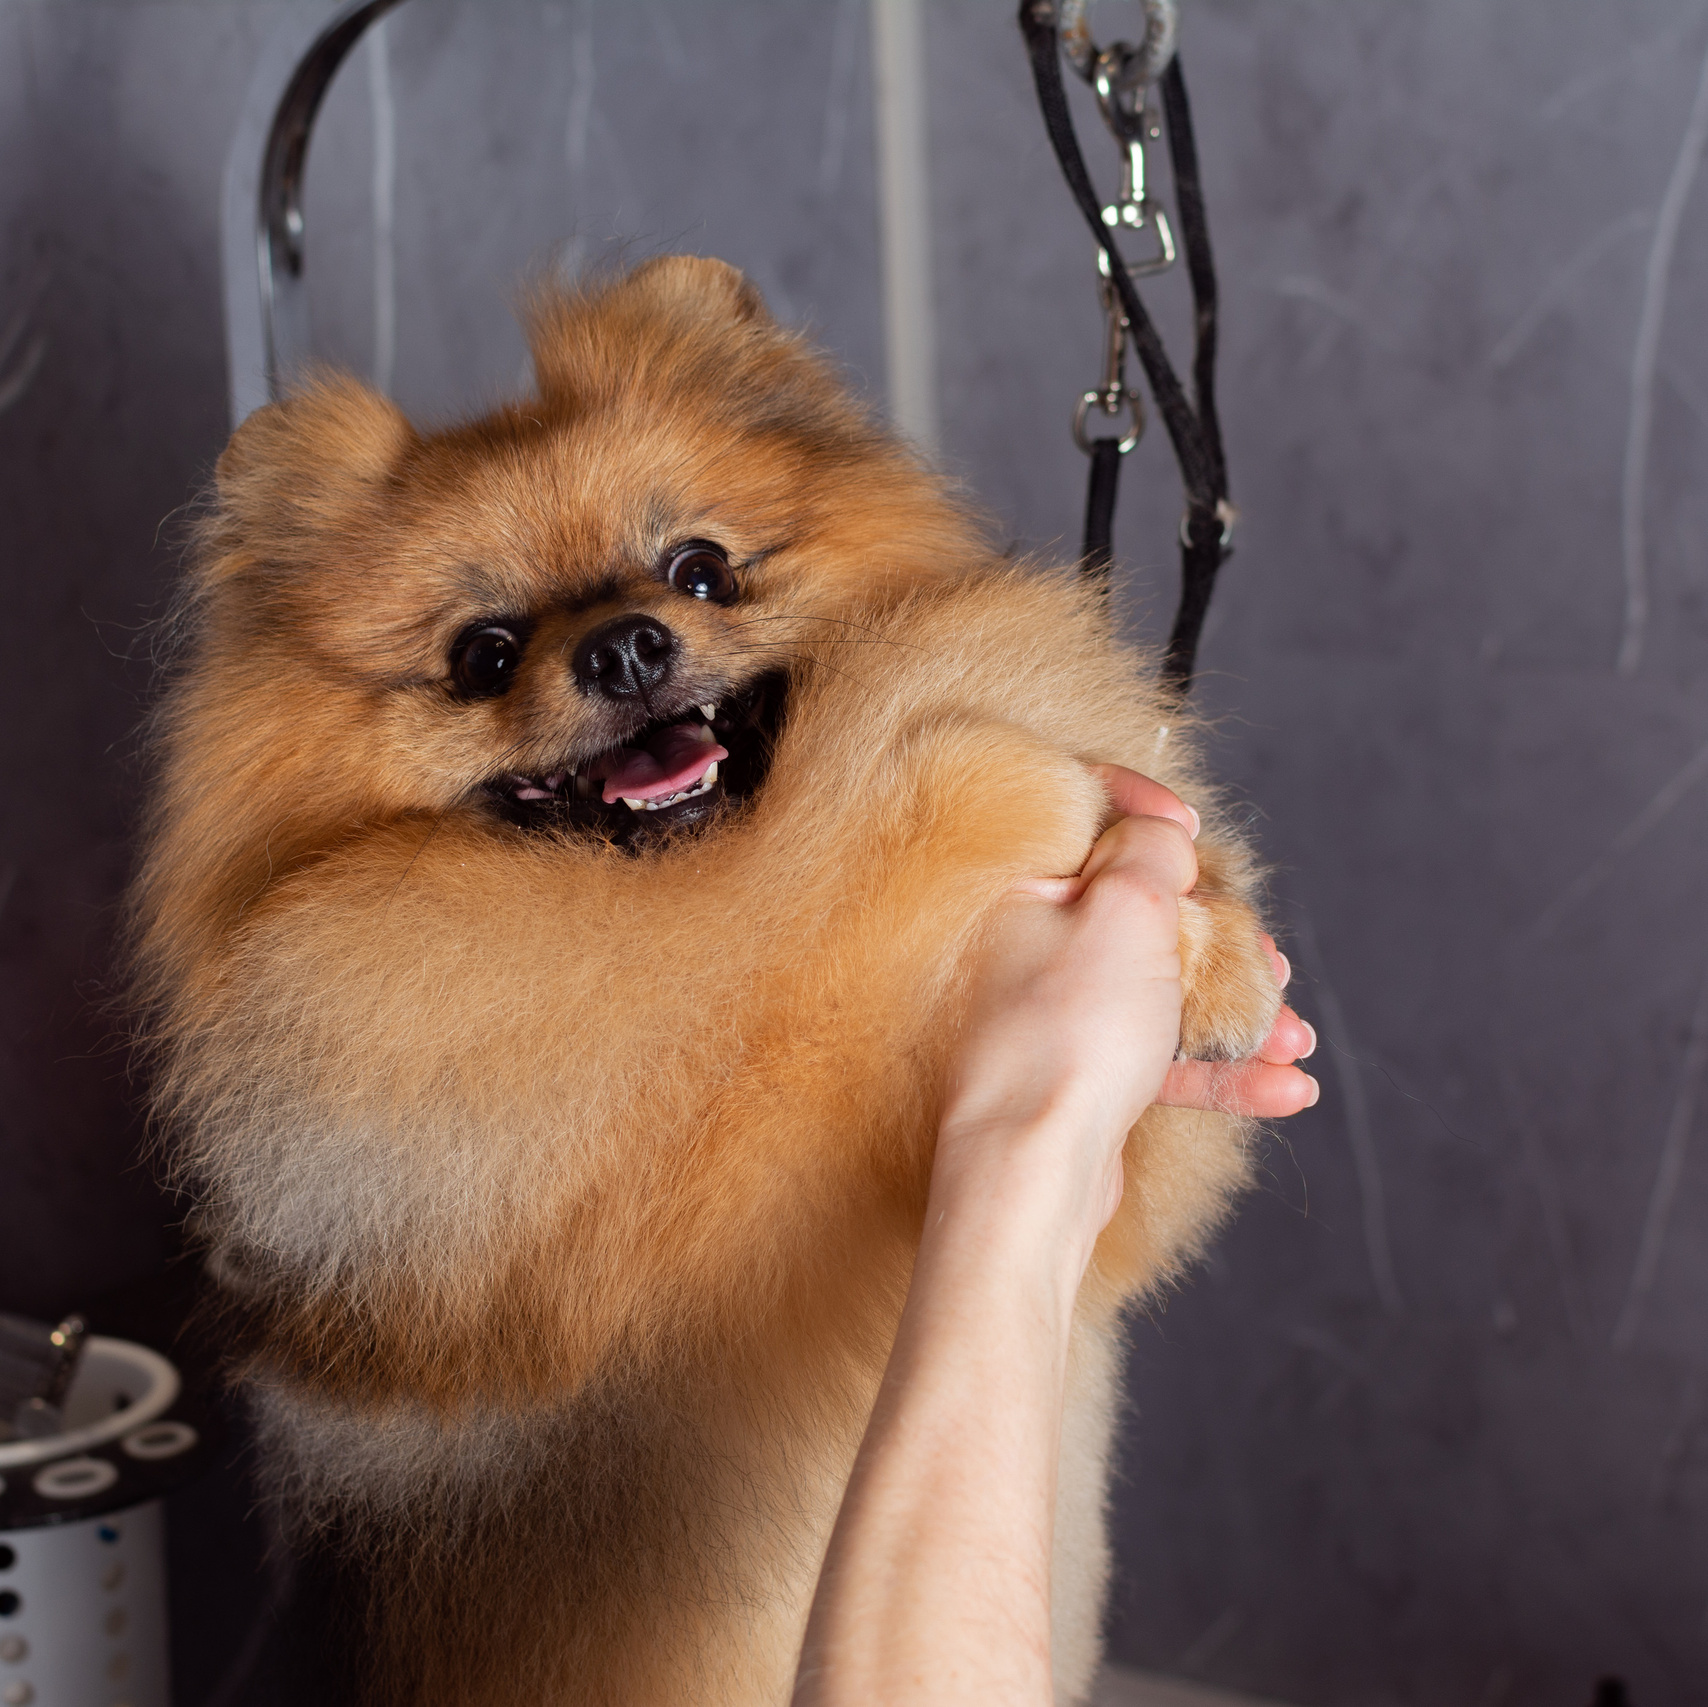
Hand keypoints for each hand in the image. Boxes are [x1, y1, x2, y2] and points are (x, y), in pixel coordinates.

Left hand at [935, 764, 1316, 1275]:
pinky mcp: (1080, 1076)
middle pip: (1139, 912)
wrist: (1033, 1171)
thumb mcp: (1125, 911)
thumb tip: (1158, 832)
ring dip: (1238, 1010)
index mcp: (1021, 888)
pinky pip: (1161, 1058)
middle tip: (1267, 957)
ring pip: (1162, 990)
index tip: (1189, 828)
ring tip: (1291, 1033)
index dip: (1142, 812)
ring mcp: (1054, 1013)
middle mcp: (1027, 946)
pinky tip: (1285, 1086)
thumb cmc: (1067, 1032)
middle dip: (1219, 935)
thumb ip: (1149, 853)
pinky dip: (1222, 1069)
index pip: (1076, 816)